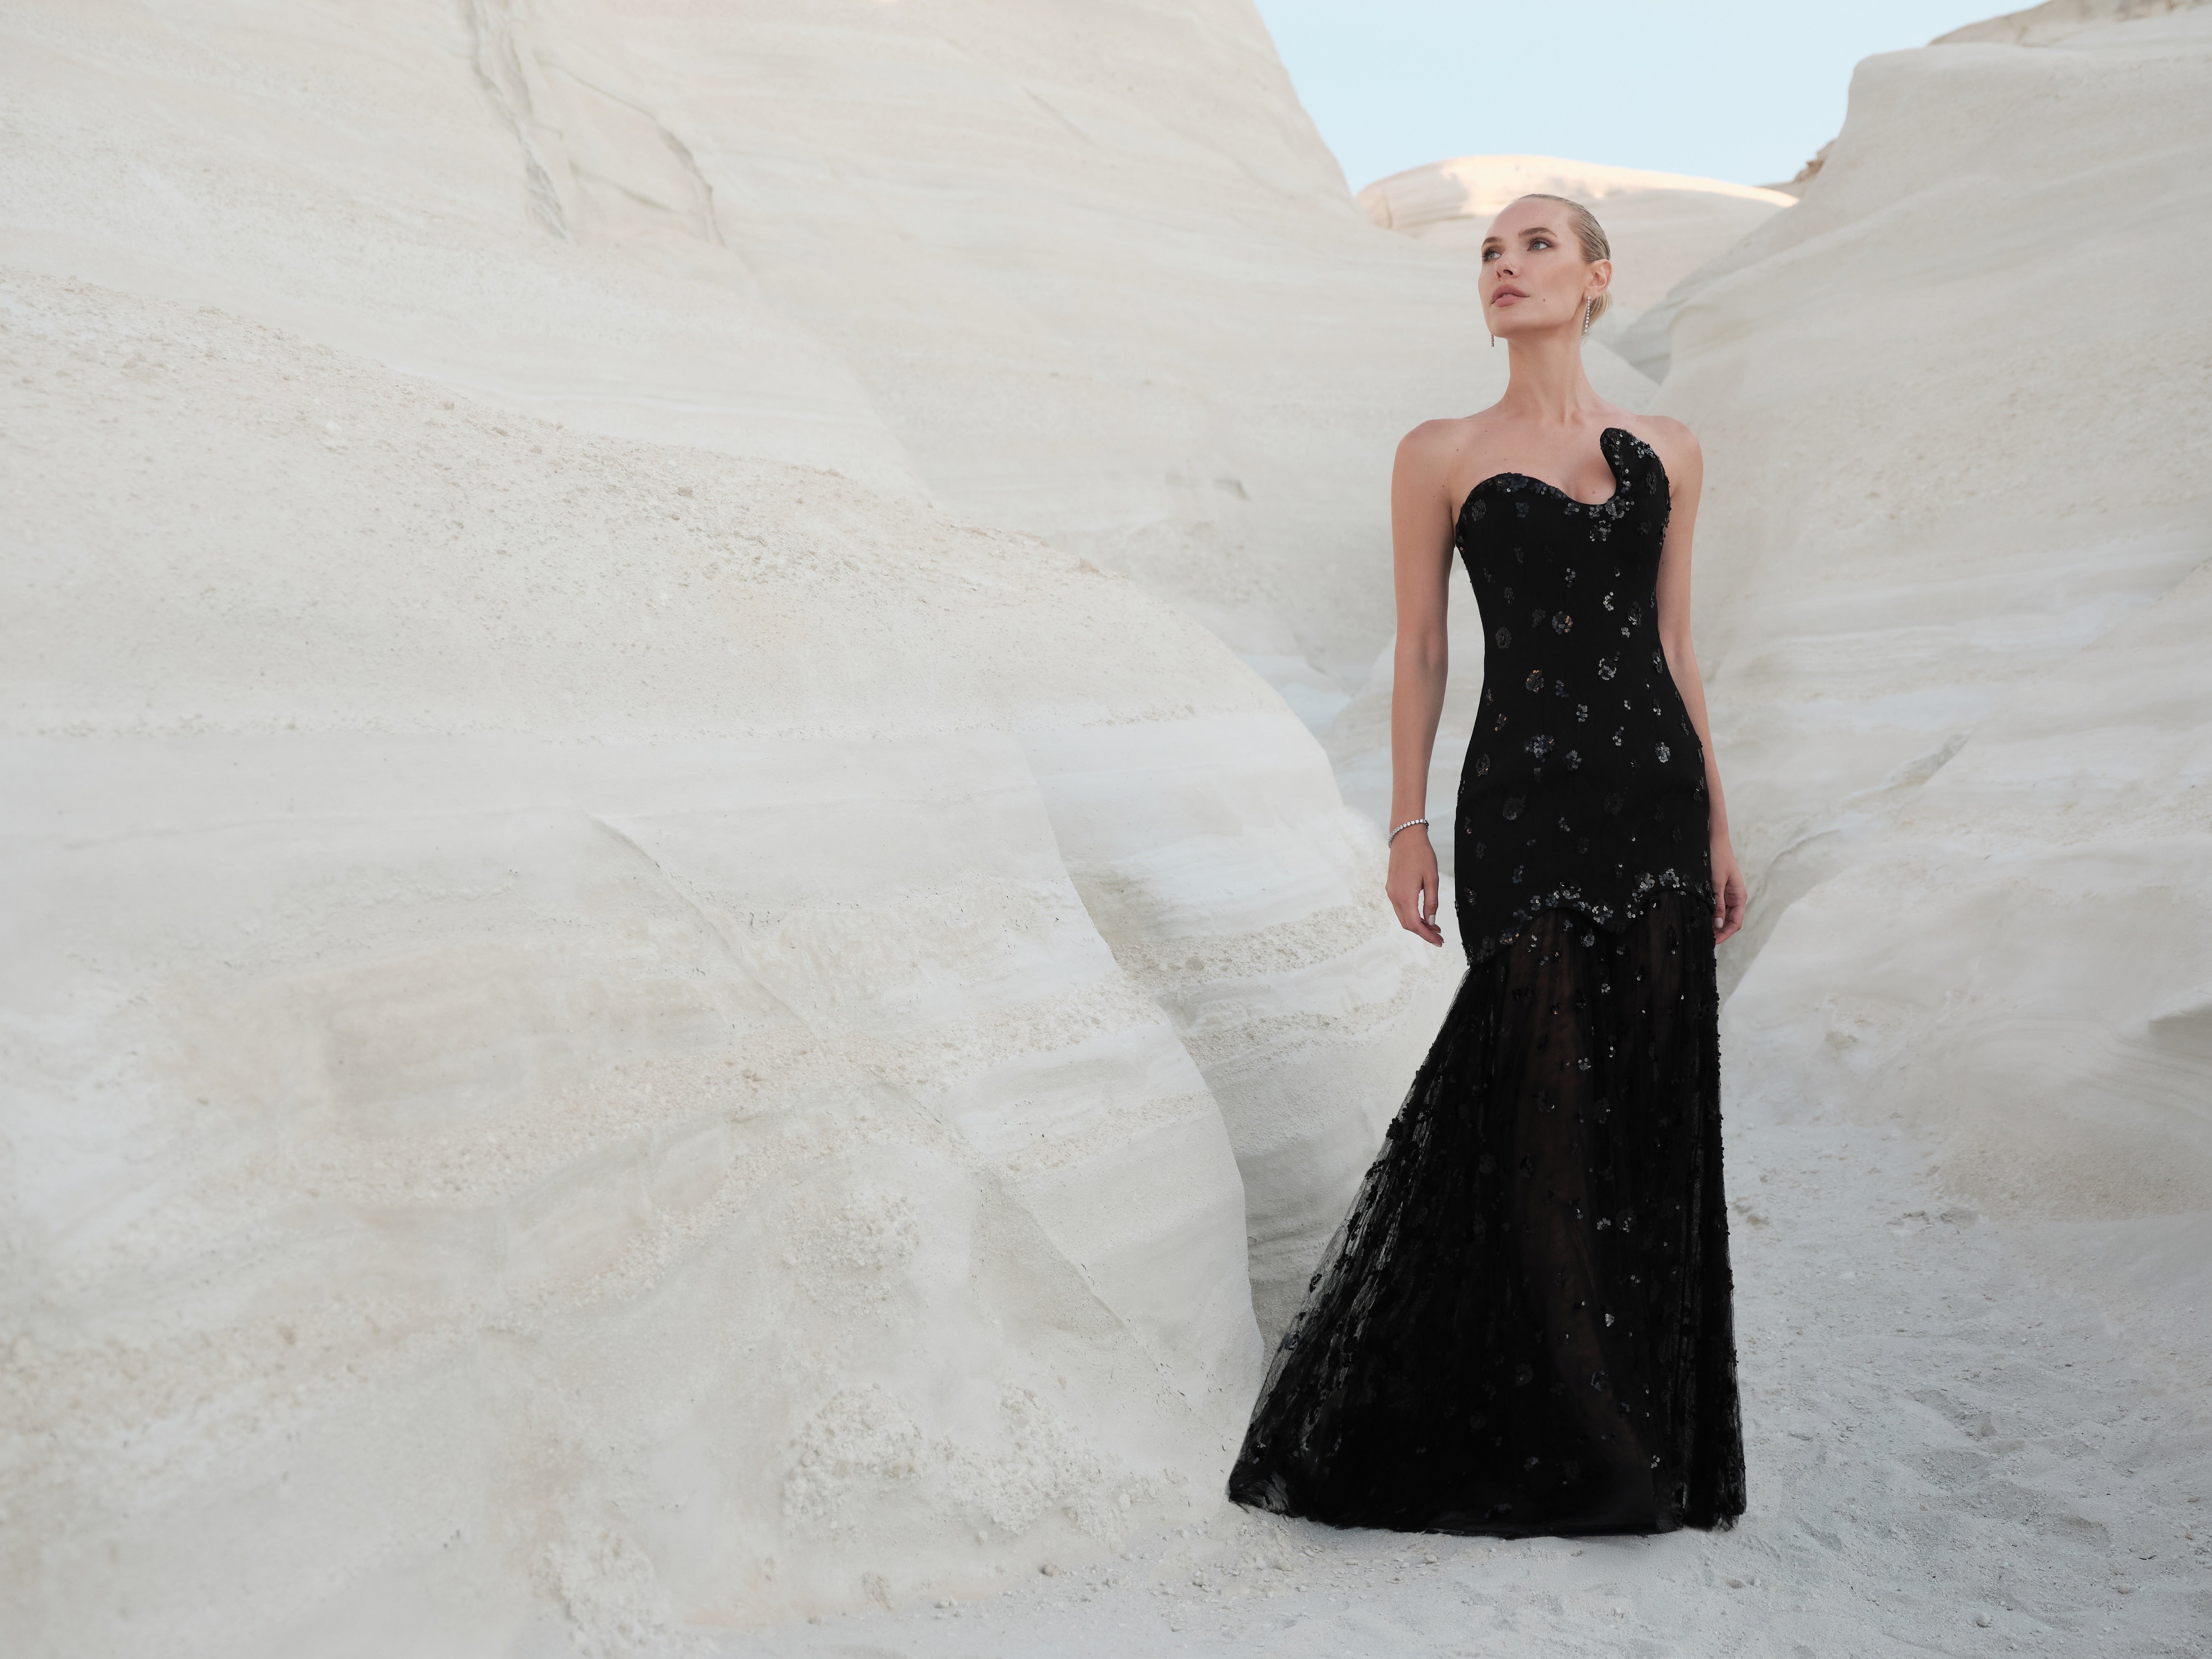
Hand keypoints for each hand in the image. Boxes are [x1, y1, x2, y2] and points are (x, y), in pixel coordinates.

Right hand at [1387, 825, 1443, 946]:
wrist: (1405, 836)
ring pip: (1403, 917)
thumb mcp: (1432, 879)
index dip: (1427, 936)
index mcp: (1405, 895)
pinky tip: (1423, 913)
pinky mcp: (1391, 887)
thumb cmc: (1421, 855)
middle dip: (1423, 932)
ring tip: (1434, 926)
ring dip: (1417, 924)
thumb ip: (1431, 902)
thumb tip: (1431, 921)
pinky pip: (1400, 907)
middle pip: (1407, 924)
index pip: (1415, 924)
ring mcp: (1391, 892)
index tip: (1439, 942)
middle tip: (1439, 936)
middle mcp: (1394, 896)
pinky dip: (1412, 914)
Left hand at [1710, 834, 1746, 945]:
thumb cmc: (1717, 858)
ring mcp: (1727, 893)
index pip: (1735, 923)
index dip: (1724, 934)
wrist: (1713, 839)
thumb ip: (1717, 904)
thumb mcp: (1715, 883)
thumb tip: (1717, 925)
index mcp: (1739, 896)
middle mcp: (1735, 897)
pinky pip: (1716, 906)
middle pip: (1729, 922)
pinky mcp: (1719, 889)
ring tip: (1700, 932)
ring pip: (1722, 915)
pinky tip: (1700, 918)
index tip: (1712, 942)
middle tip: (1703, 940)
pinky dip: (1710, 914)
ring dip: (1713, 925)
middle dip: (1718, 932)